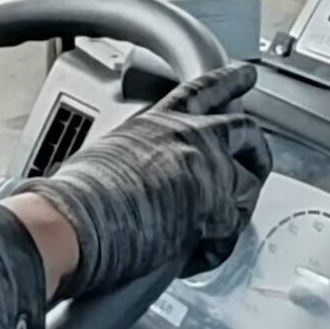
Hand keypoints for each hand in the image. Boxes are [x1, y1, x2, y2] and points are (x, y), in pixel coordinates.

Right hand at [12, 62, 271, 297]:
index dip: (229, 79)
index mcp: (159, 121)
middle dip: (255, 148)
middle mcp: (190, 136)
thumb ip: (135, 155)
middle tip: (256, 159)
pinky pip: (232, 230)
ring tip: (213, 228)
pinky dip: (213, 248)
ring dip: (236, 206)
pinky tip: (190, 254)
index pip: (203, 89)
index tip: (245, 74)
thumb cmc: (76, 194)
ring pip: (249, 182)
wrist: (73, 220)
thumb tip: (135, 177)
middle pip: (244, 129)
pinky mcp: (216, 207)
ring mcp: (208, 169)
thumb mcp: (106, 153)